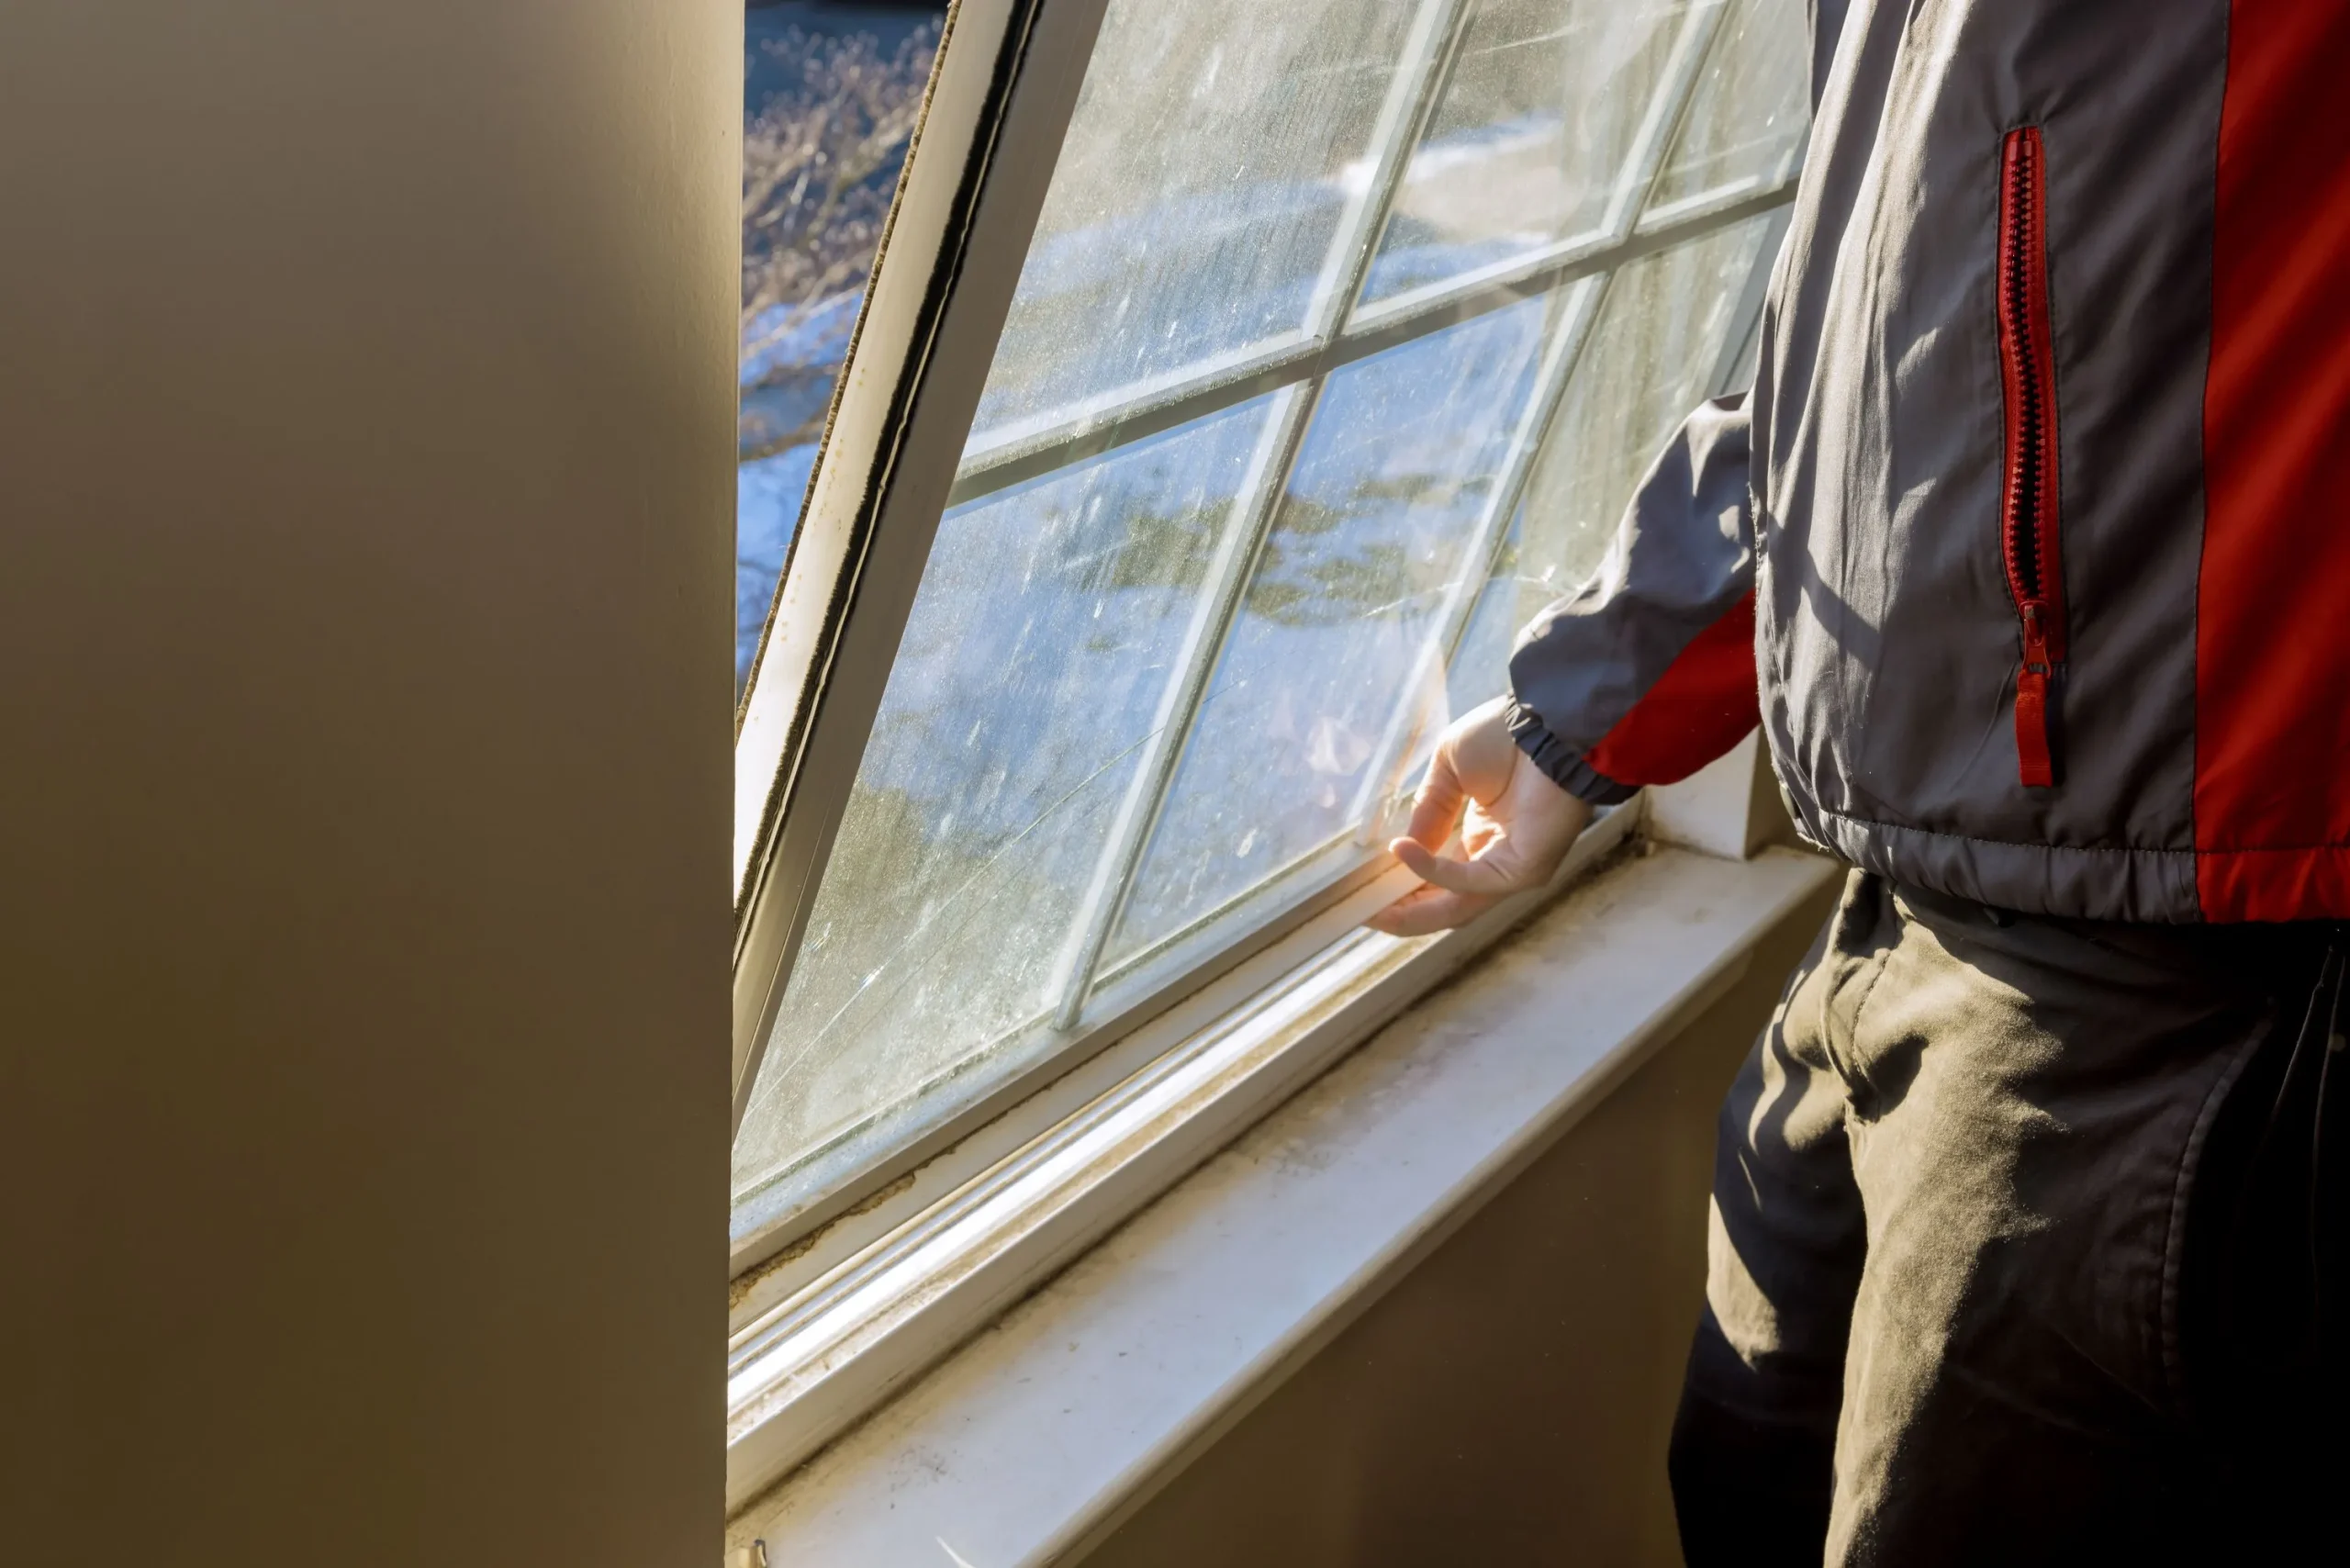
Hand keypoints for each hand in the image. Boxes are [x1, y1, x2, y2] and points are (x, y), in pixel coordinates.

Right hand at [1366, 697, 1593, 936]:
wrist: (1550, 724)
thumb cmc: (1506, 737)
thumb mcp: (1449, 769)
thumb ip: (1429, 810)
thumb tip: (1402, 850)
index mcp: (1483, 838)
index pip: (1440, 878)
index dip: (1402, 886)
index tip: (1365, 890)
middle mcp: (1497, 860)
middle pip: (1444, 903)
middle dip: (1401, 913)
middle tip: (1361, 913)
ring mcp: (1512, 870)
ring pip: (1454, 906)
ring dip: (1410, 910)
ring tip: (1371, 908)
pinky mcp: (1522, 871)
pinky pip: (1468, 881)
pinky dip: (1432, 870)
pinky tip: (1402, 852)